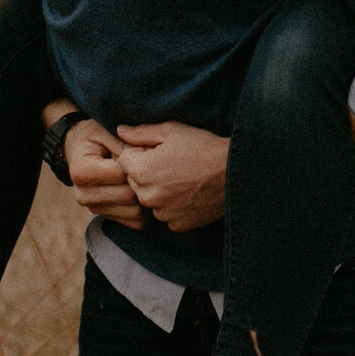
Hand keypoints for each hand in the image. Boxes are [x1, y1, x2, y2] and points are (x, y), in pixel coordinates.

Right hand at [65, 119, 146, 227]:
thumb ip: (122, 144)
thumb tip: (143, 156)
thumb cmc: (91, 139)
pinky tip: (140, 191)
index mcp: (82, 172)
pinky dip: (144, 208)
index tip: (145, 153)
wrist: (74, 151)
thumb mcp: (103, 132)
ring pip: (135, 212)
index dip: (139, 164)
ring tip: (145, 179)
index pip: (122, 174)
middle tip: (150, 167)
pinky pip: (135, 221)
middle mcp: (84, 194)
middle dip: (144, 181)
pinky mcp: (103, 216)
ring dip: (146, 196)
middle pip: (129, 195)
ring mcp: (93, 208)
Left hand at [114, 121, 229, 230]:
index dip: (140, 152)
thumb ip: (141, 132)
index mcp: (141, 171)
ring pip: (150, 199)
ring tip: (182, 178)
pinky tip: (188, 192)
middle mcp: (147, 196)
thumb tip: (119, 131)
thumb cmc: (203, 148)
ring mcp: (162, 213)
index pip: (124, 161)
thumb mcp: (171, 131)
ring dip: (158, 190)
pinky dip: (172, 205)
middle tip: (172, 163)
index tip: (158, 150)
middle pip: (134, 182)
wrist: (235, 173)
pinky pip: (165, 214)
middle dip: (146, 172)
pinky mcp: (177, 224)